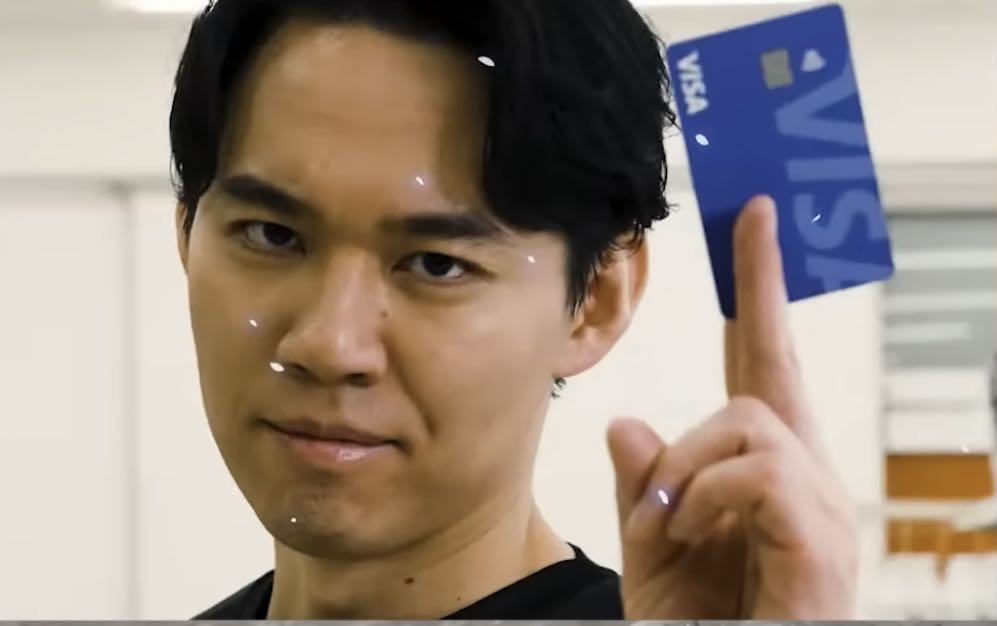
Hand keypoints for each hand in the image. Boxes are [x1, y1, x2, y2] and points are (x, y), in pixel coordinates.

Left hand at [608, 195, 858, 618]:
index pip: (761, 369)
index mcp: (762, 474)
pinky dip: (705, 496)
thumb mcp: (653, 550)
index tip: (755, 223)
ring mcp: (821, 510)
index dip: (758, 295)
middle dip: (760, 285)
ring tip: (670, 522)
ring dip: (686, 466)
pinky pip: (758, 470)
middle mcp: (804, 479)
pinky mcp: (821, 543)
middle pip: (771, 369)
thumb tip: (628, 424)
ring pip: (748, 418)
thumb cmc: (700, 625)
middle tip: (757, 212)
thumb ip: (645, 488)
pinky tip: (691, 533)